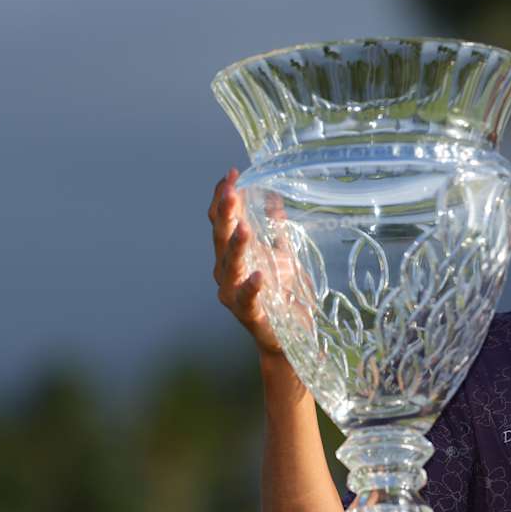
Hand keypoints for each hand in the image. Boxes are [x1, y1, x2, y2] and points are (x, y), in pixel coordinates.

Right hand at [209, 167, 283, 355]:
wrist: (290, 337)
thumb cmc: (283, 293)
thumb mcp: (283, 254)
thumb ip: (275, 229)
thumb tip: (275, 196)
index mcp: (233, 253)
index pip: (221, 220)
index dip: (223, 196)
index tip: (231, 174)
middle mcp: (226, 271)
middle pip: (220, 237)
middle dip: (225, 213)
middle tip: (231, 190)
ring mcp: (233, 293)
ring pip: (229, 265)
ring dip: (236, 246)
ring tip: (243, 228)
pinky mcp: (248, 314)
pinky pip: (247, 298)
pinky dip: (252, 286)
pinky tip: (259, 275)